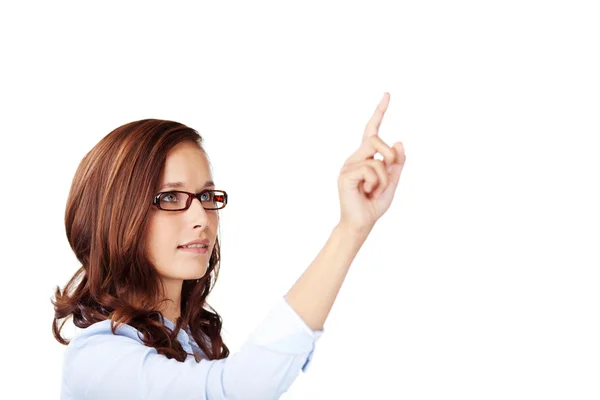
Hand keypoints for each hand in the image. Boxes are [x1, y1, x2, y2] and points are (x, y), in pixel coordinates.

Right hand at [337, 92, 405, 234]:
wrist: (362, 223)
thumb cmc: (374, 204)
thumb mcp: (392, 182)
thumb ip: (396, 163)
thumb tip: (399, 142)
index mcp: (365, 157)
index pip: (372, 130)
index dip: (379, 112)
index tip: (387, 94)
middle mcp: (355, 158)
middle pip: (375, 139)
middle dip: (390, 154)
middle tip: (391, 170)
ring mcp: (348, 165)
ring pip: (376, 157)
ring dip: (384, 177)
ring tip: (375, 191)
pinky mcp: (346, 174)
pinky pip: (370, 169)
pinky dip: (376, 182)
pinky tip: (367, 192)